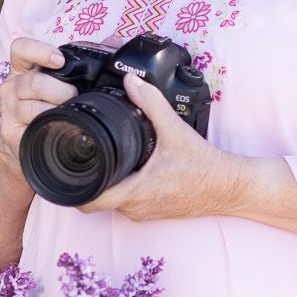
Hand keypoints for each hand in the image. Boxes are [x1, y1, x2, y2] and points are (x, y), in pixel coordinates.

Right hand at [0, 35, 77, 178]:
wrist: (25, 142)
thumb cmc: (48, 106)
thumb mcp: (56, 82)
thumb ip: (77, 68)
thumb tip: (115, 47)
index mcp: (24, 68)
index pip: (21, 48)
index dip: (39, 51)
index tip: (60, 60)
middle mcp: (13, 86)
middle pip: (33, 82)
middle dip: (61, 90)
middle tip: (74, 97)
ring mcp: (9, 110)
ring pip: (32, 107)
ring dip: (56, 111)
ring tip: (69, 114)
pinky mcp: (11, 132)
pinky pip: (32, 128)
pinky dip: (50, 128)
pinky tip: (59, 127)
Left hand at [78, 70, 237, 222]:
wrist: (229, 187)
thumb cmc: (204, 165)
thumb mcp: (175, 130)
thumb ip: (151, 103)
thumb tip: (131, 82)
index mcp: (135, 192)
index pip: (89, 201)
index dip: (73, 187)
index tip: (67, 168)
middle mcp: (136, 209)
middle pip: (96, 199)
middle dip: (88, 180)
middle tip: (85, 156)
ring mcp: (145, 214)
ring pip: (112, 202)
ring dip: (106, 184)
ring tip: (105, 161)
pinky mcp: (154, 213)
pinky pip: (128, 204)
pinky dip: (123, 189)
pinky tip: (127, 170)